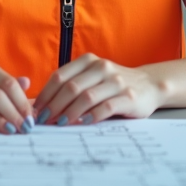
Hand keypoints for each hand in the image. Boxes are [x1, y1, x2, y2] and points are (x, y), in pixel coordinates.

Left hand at [33, 54, 164, 125]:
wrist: (149, 86)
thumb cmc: (112, 86)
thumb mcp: (91, 79)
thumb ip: (70, 87)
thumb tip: (39, 105)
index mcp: (88, 61)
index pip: (60, 76)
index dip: (45, 94)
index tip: (36, 110)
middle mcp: (101, 68)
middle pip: (70, 87)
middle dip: (54, 106)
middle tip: (44, 121)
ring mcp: (116, 81)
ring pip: (86, 97)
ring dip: (70, 112)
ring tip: (60, 124)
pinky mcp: (128, 97)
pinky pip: (106, 107)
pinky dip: (91, 116)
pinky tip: (82, 123)